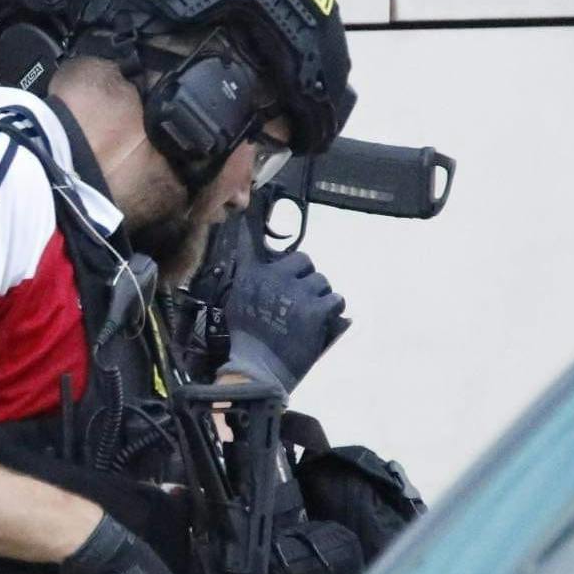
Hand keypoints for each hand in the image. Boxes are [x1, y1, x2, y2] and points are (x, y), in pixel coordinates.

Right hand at [218, 236, 348, 392]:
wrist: (258, 369)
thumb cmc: (247, 339)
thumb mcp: (238, 302)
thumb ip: (251, 278)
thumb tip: (261, 261)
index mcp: (253, 275)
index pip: (253, 241)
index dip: (258, 224)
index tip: (259, 204)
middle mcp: (275, 277)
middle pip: (305, 261)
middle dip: (306, 278)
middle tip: (300, 299)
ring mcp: (298, 293)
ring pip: (322, 282)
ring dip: (320, 297)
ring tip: (309, 316)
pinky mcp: (316, 310)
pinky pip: (336, 300)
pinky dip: (332, 312)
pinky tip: (321, 323)